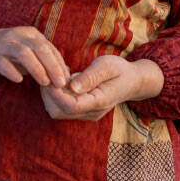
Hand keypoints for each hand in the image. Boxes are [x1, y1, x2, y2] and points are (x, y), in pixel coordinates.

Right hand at [0, 17, 68, 86]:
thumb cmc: (6, 52)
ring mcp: (3, 45)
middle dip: (53, 66)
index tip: (67, 80)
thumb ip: (43, 60)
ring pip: (23, 53)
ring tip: (45, 83)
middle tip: (61, 84)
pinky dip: (11, 71)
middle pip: (40, 48)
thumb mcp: (27, 52)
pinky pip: (2, 62)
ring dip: (36, 68)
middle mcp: (18, 36)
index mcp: (30, 35)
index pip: (49, 48)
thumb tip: (66, 73)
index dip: (60, 64)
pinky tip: (18, 80)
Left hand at [39, 55, 163, 120]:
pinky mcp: (82, 112)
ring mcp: (86, 114)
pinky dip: (56, 95)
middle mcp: (91, 112)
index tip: (48, 78)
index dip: (56, 94)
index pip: (71, 106)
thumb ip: (90, 77)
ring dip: (51, 95)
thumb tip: (71, 87)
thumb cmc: (120, 70)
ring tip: (55, 76)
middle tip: (47, 74)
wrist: (132, 82)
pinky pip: (62, 108)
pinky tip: (60, 80)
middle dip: (49, 95)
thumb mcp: (107, 66)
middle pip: (59, 112)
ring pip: (57, 111)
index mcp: (99, 101)